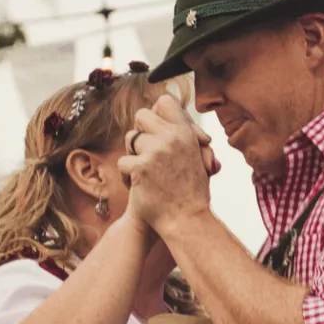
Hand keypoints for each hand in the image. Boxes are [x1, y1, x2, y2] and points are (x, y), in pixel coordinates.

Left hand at [118, 95, 218, 234]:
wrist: (186, 222)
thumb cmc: (193, 194)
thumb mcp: (201, 160)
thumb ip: (192, 139)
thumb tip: (186, 125)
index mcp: (186, 133)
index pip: (165, 102)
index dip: (157, 113)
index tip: (157, 129)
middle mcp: (171, 138)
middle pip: (142, 115)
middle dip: (141, 133)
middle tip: (147, 151)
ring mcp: (155, 152)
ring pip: (130, 138)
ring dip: (134, 154)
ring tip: (144, 172)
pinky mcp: (140, 168)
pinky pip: (123, 162)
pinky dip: (127, 176)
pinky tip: (138, 187)